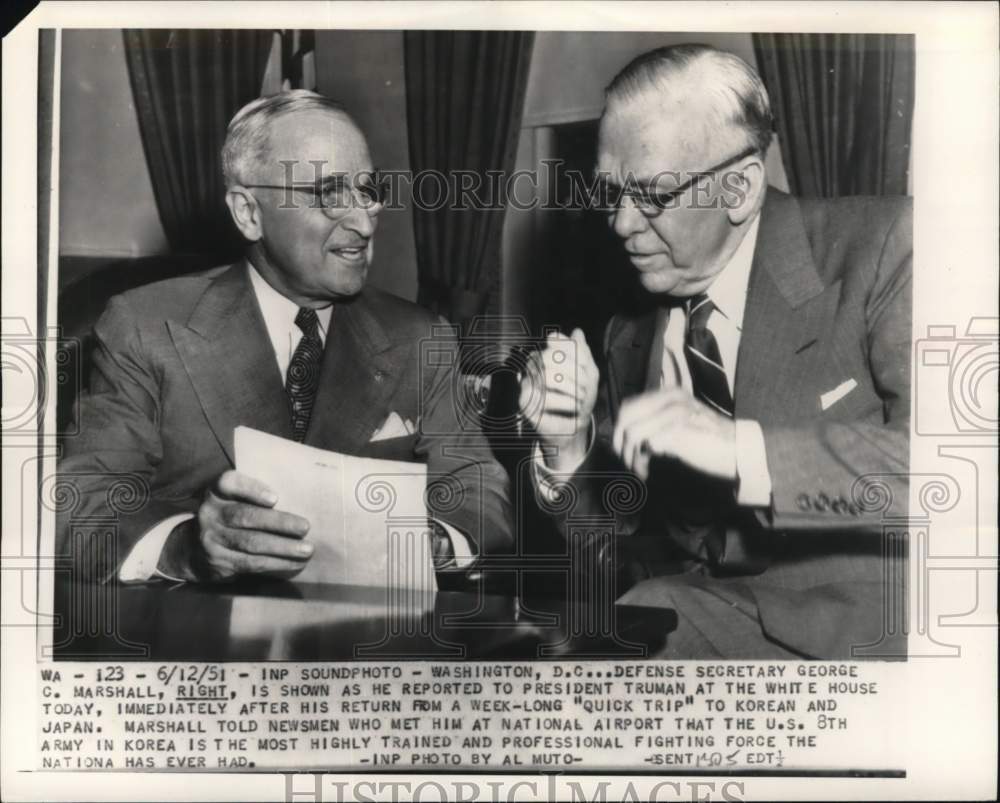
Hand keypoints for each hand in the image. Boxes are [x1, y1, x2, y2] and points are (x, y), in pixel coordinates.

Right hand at [159, 470, 311, 581]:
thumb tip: (299, 499)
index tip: (275, 498)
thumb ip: (254, 495)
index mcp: (216, 492)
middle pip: (245, 516)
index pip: (228, 483)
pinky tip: (295, 562)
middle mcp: (209, 513)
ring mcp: (211, 539)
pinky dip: (276, 563)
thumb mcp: (233, 499)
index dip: (252, 489)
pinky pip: (251, 563)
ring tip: (306, 549)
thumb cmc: (228, 517)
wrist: (193, 549)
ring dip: (283, 547)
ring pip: (251, 543)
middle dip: (279, 522)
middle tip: (305, 527)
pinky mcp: (217, 562)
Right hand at [519, 328, 598, 470]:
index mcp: (545, 356)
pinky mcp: (525, 404)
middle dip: (574, 373)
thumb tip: (577, 332)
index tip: (588, 370)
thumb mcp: (588, 373)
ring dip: (571, 389)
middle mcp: (532, 368)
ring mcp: (526, 385)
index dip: (575, 354)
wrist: (573, 427)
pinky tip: (574, 410)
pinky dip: (566, 404)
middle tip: (585, 388)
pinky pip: (546, 398)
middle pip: (549, 357)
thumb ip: (583, 352)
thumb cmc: (578, 398)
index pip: (556, 342)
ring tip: (580, 400)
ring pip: (548, 376)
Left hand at [613, 387, 736, 481]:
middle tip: (627, 460)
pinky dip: (640, 462)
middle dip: (620, 440)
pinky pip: (643, 445)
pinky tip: (647, 472)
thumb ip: (658, 423)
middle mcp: (670, 399)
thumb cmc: (711, 443)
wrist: (739, 452)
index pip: (630, 405)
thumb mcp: (682, 425)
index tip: (624, 449)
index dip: (621, 428)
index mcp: (671, 395)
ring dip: (629, 456)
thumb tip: (626, 434)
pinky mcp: (676, 431)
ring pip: (631, 432)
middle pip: (626, 415)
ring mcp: (673, 413)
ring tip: (639, 469)